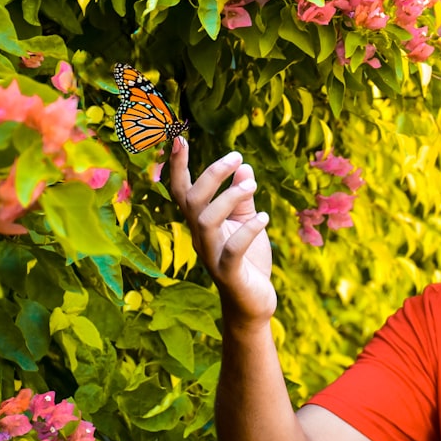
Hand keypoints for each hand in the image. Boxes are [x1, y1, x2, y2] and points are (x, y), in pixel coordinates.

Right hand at [170, 138, 276, 322]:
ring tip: (253, 185)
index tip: (179, 136)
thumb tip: (244, 167)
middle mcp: (200, 237)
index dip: (177, 165)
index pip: (181, 190)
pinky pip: (231, 251)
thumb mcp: (247, 222)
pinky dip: (247, 231)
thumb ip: (243, 197)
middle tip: (237, 157)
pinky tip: (264, 217)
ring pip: (206, 221)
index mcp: (201, 223)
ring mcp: (211, 257)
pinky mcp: (228, 275)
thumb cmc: (248, 261)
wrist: (253, 304)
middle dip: (211, 175)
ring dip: (229, 198)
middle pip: (191, 200)